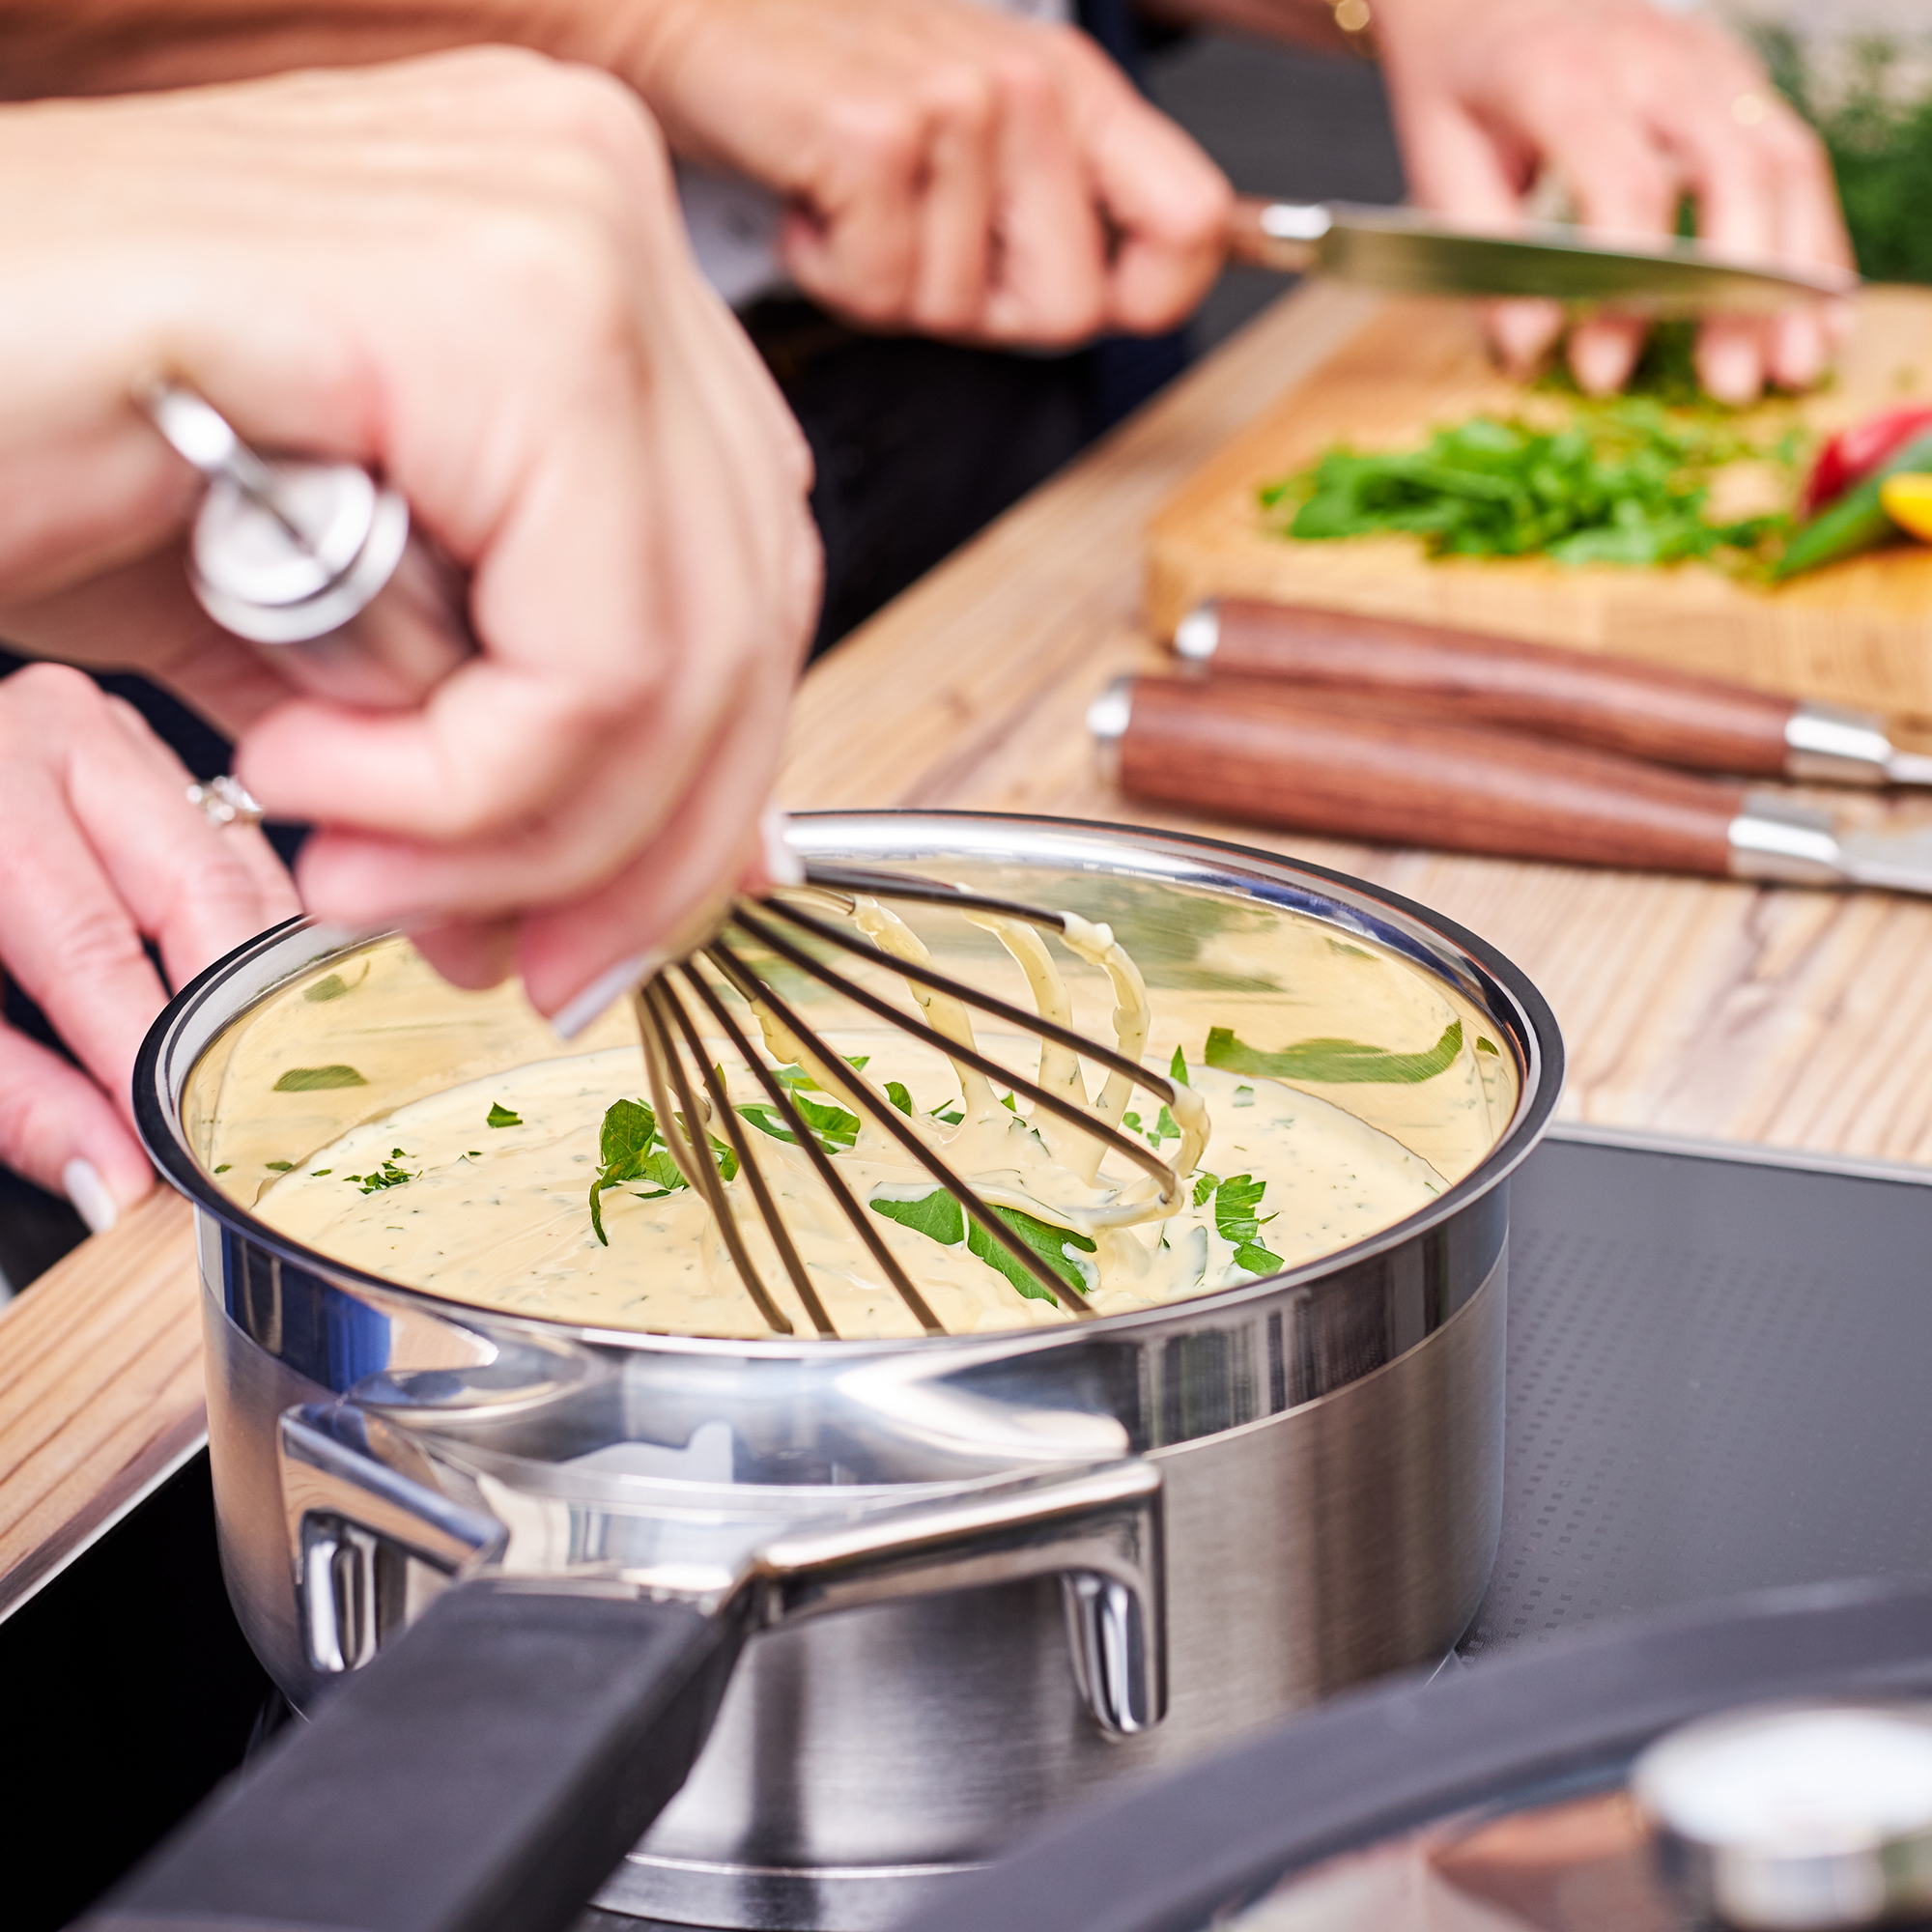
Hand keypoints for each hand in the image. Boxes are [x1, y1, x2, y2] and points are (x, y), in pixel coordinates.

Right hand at [0, 50, 820, 1020]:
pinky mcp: (485, 304)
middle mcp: (597, 206)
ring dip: (520, 832)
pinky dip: (464, 781)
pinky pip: (587, 650)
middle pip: (745, 622)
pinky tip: (305, 766)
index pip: (749, 580)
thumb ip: (515, 723)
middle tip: (504, 955)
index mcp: (586, 262)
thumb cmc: (35, 442)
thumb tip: (645, 881)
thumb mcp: (338, 618)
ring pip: (683, 656)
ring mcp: (558, 229)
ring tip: (360, 862)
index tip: (591, 933)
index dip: (694, 798)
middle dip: (628, 845)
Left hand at [0, 664, 299, 1225]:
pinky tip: (264, 1008)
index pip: (94, 947)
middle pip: (200, 894)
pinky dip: (259, 939)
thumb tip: (118, 1177)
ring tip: (270, 1077)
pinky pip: (245, 856)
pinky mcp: (154, 758)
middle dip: (236, 1019)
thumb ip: (15, 1097)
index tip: (191, 1147)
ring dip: (266, 981)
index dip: (151, 1058)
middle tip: (254, 1120)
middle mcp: (58, 733)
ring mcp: (119, 737)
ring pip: (244, 873)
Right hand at [621, 0, 1231, 342]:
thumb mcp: (971, 133)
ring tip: (855, 206)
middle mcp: (1028, 90)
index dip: (1153, 296)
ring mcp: (956, 109)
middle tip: (922, 244)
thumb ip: (1055, 205)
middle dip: (985, 312)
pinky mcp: (876, 140)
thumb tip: (1133, 298)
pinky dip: (830, 273)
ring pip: (961, 312)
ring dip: (890, 285)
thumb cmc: (827, 88)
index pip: (1192, 224)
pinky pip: (881, 291)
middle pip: (1071, 309)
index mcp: (1071, 90)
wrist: (690, 16)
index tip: (1102, 302)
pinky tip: (813, 205)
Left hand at [1371, 0, 1852, 398]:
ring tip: (1794, 366)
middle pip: (1730, 170)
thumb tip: (1528, 347)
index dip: (1625, 287)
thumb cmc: (1464, 85)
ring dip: (1797, 272)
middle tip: (1730, 382)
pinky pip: (1795, 158)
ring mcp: (1709, 66)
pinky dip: (1813, 240)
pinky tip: (1815, 316)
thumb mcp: (1439, 160)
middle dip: (1737, 288)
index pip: (1625, 183)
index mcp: (1566, 79)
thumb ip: (1484, 252)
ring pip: (1783, 161)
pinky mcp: (1737, 83)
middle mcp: (1654, 62)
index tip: (1603, 371)